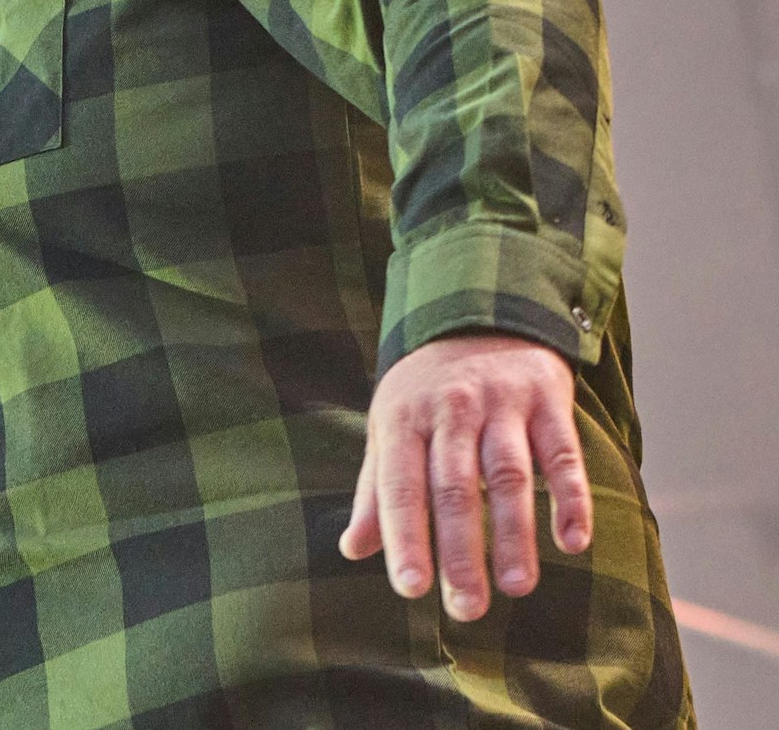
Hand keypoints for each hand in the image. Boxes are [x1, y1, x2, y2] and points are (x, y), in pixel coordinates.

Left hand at [340, 332, 591, 620]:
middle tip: (467, 608)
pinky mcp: (548, 400)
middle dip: (460, 551)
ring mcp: (501, 402)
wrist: (480, 317)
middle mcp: (449, 409)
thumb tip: (352, 550)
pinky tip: (573, 542)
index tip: (411, 590)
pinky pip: (562, 454)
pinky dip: (571, 498)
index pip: (400, 486)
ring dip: (514, 534)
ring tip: (516, 587)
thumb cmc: (427, 392)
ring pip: (508, 475)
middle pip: (454, 488)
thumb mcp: (391, 428)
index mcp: (402, 418)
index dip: (405, 537)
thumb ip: (377, 491)